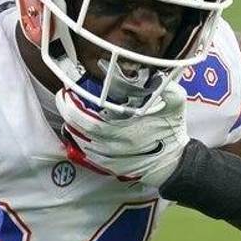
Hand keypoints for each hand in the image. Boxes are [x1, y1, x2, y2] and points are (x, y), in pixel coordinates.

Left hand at [55, 85, 189, 187]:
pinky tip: (78, 130)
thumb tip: (157, 74)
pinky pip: (88, 155)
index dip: (73, 109)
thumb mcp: (176, 106)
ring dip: (73, 128)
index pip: (90, 122)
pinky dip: (80, 142)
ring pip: (82, 144)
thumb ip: (168, 89)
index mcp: (126, 133)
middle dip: (68, 114)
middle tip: (64, 98)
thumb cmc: (172, 132)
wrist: (174, 162)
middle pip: (81, 132)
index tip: (66, 93)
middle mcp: (115, 148)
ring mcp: (111, 160)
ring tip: (69, 111)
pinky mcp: (110, 167)